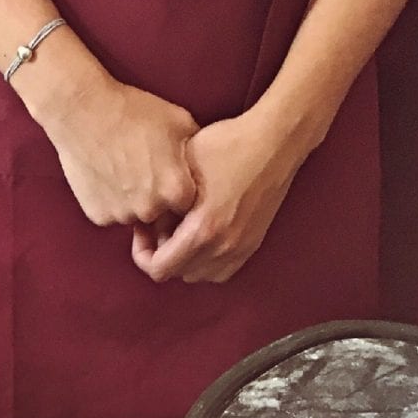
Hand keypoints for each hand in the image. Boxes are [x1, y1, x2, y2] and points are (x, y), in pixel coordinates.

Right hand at [29, 69, 198, 227]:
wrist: (83, 110)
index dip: (181, 189)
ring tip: (124, 169)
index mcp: (177, 189)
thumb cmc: (133, 110)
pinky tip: (107, 174)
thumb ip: (195, 149)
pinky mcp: (98, 216)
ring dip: (133, 201)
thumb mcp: (179, 120)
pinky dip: (110, 200)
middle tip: (145, 170)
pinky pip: (111, 214)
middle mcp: (152, 209)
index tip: (174, 176)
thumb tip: (205, 163)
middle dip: (158, 198)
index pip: (189, 204)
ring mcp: (123, 215)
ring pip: (135, 215)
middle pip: (162, 214)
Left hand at [133, 111, 305, 283]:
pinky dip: (207, 261)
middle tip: (162, 225)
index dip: (142, 253)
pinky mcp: (253, 244)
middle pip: (178, 274)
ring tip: (182, 230)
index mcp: (203, 230)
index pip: (158, 269)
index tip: (143, 229)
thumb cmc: (229, 145)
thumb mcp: (183, 167)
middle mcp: (223, 247)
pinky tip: (203, 236)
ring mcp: (241, 249)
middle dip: (163, 254)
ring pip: (200, 276)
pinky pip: (221, 271)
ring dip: (185, 260)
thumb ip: (163, 204)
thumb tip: (151, 224)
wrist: (275, 141)